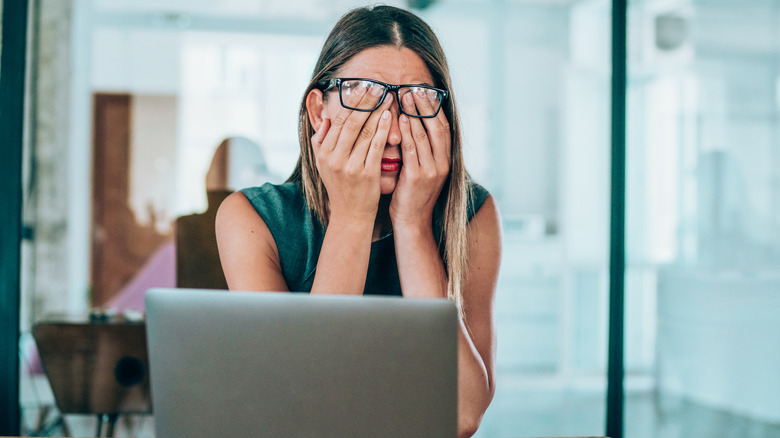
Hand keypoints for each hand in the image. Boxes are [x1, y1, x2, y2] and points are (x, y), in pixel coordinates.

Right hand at [312, 89, 394, 223]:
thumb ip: (320, 141)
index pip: (337, 121)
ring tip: (387, 96)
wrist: (351, 215)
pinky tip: (389, 116)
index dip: (350, 103)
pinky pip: (375, 146)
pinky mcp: (367, 173)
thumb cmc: (340, 187)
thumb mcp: (323, 165)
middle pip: (351, 123)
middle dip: (365, 102)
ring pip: (364, 132)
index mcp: (324, 153)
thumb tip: (324, 118)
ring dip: (377, 111)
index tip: (361, 88)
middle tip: (377, 86)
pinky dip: (382, 129)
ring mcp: (351, 166)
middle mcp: (335, 158)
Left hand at [390, 89, 450, 228]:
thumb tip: (412, 127)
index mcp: (446, 160)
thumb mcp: (421, 170)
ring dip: (414, 114)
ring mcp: (432, 171)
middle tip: (414, 88)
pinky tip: (399, 119)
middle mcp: (443, 164)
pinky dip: (406, 132)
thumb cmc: (412, 195)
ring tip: (405, 96)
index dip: (434, 108)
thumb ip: (420, 151)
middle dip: (425, 106)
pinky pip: (412, 149)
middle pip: (437, 127)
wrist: (412, 223)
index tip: (424, 91)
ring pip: (424, 135)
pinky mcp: (417, 177)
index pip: (443, 127)